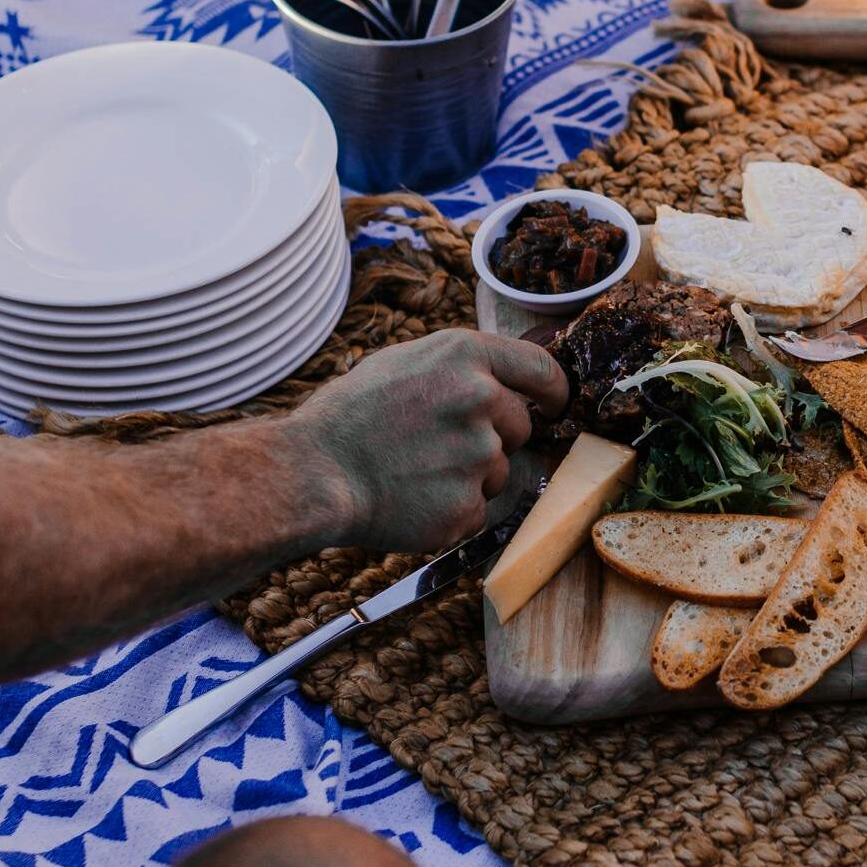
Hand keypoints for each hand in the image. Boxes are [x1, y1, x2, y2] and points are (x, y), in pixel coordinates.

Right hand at [286, 329, 567, 552]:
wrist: (312, 473)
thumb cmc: (350, 417)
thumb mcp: (404, 363)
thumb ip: (460, 368)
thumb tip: (503, 381)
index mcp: (465, 355)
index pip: (542, 369)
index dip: (554, 391)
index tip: (554, 405)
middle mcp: (481, 399)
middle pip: (520, 427)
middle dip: (491, 438)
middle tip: (436, 445)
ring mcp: (477, 455)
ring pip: (498, 471)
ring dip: (468, 476)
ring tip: (414, 471)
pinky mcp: (466, 506)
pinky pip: (477, 510)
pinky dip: (451, 511)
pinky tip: (413, 499)